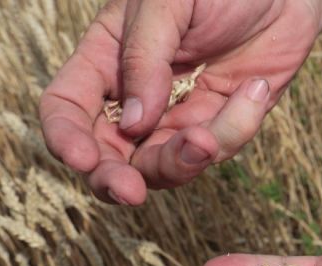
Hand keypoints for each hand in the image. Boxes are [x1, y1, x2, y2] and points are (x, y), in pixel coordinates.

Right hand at [40, 0, 321, 204]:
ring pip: (162, 168)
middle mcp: (136, 98)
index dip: (66, 138)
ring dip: (180, 162)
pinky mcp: (219, 128)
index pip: (67, 107)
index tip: (82, 160)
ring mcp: (178, 118)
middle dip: (114, 180)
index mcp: (107, 60)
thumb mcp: (168, 3)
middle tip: (131, 191)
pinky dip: (237, 128)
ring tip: (205, 137)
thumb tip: (135, 123)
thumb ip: (144, 57)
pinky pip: (218, 150)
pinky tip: (255, 88)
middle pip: (108, 157)